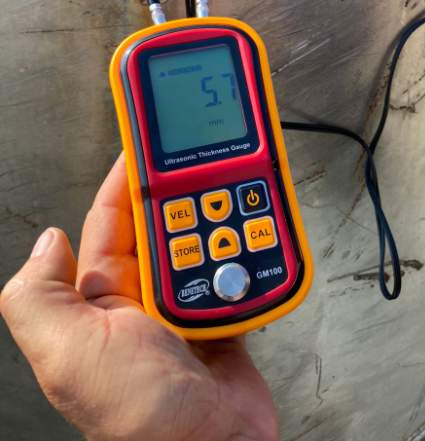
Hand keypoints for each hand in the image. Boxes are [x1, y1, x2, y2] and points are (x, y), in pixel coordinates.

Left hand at [0, 155, 277, 440]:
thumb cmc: (138, 416)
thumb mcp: (68, 353)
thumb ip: (40, 297)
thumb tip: (47, 241)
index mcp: (103, 299)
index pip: (113, 219)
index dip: (127, 177)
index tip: (147, 142)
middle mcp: (143, 299)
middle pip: (165, 223)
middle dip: (182, 193)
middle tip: (201, 163)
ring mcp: (186, 306)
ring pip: (204, 242)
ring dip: (219, 220)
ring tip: (233, 197)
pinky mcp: (224, 316)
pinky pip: (237, 269)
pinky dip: (247, 252)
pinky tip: (253, 235)